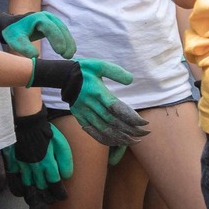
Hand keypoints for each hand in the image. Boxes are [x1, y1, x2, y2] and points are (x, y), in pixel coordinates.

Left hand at [1, 10, 75, 59]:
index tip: (60, 52)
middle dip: (66, 42)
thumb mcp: (15, 40)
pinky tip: (71, 50)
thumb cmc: (14, 33)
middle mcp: (47, 17)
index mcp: (38, 18)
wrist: (13, 25)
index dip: (57, 40)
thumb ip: (24, 47)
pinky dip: (68, 40)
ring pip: (64, 30)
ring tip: (70, 55)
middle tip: (68, 56)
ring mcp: (52, 19)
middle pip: (60, 29)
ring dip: (69, 42)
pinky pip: (63, 32)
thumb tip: (36, 56)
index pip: (50, 28)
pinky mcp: (54, 24)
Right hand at [4, 111, 71, 203]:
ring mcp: (22, 166)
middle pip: (41, 189)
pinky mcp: (13, 163)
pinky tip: (22, 192)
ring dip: (33, 196)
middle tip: (50, 200)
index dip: (59, 193)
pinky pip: (14, 180)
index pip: (55, 185)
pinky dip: (18, 188)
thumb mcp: (62, 143)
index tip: (62, 197)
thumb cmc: (47, 132)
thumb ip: (65, 161)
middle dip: (47, 197)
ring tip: (37, 201)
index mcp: (48, 164)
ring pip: (28, 187)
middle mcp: (35, 168)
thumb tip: (66, 176)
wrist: (28, 121)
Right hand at [32, 57, 149, 147]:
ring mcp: (84, 113)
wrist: (63, 76)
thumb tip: (131, 80)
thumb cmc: (85, 70)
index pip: (117, 108)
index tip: (143, 123)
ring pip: (103, 129)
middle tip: (144, 133)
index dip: (131, 117)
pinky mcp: (80, 118)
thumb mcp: (100, 65)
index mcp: (97, 92)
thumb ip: (115, 72)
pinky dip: (105, 139)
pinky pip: (93, 132)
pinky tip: (116, 142)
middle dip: (130, 130)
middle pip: (112, 121)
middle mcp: (91, 104)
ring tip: (133, 141)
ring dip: (119, 138)